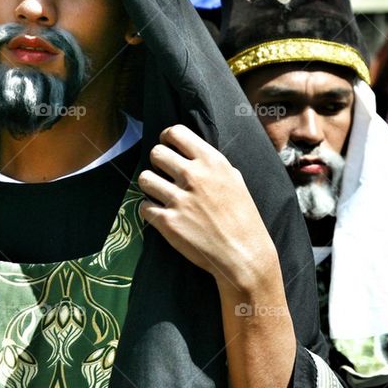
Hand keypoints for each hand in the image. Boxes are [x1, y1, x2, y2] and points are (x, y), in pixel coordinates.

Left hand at [138, 125, 274, 290]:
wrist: (243, 254)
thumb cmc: (243, 218)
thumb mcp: (235, 180)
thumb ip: (212, 165)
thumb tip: (191, 154)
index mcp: (212, 162)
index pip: (176, 132)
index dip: (167, 138)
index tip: (168, 148)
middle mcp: (194, 176)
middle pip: (156, 153)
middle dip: (157, 163)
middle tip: (164, 174)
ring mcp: (179, 199)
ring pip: (144, 178)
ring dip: (150, 186)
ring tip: (160, 194)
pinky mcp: (168, 222)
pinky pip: (143, 206)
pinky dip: (150, 210)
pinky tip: (162, 215)